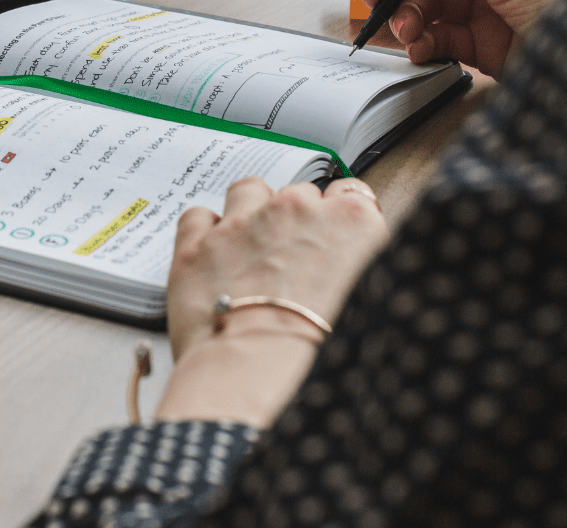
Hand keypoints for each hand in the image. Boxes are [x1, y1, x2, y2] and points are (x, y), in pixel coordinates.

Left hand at [154, 177, 387, 424]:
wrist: (256, 375)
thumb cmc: (316, 355)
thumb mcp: (368, 307)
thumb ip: (360, 269)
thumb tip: (349, 271)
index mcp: (351, 224)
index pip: (352, 194)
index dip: (339, 218)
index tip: (332, 236)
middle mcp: (296, 212)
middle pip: (298, 195)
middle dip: (294, 222)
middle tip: (290, 262)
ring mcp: (243, 223)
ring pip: (248, 191)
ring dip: (249, 212)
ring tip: (250, 249)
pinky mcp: (197, 243)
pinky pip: (198, 215)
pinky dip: (202, 231)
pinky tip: (211, 255)